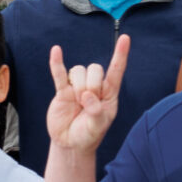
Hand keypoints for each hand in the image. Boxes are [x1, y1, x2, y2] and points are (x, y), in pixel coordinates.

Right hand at [46, 36, 127, 156]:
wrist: (70, 143)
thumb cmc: (88, 134)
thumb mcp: (97, 127)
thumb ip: (96, 112)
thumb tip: (86, 95)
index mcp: (109, 94)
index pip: (116, 71)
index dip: (120, 55)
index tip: (125, 38)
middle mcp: (94, 87)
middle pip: (95, 69)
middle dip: (92, 85)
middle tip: (86, 104)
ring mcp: (77, 87)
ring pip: (79, 71)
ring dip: (78, 86)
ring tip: (77, 103)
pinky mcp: (62, 91)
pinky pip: (59, 74)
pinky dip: (57, 63)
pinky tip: (56, 50)